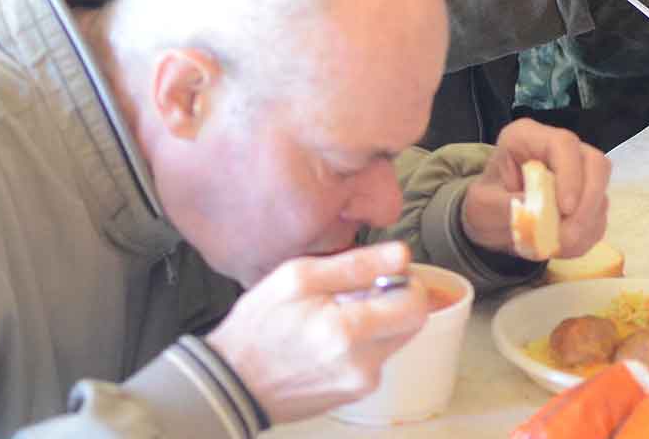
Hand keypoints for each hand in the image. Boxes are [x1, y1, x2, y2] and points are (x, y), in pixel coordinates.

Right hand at [203, 242, 427, 423]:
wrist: (233, 383)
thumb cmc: (258, 328)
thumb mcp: (297, 278)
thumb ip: (355, 264)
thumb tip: (401, 255)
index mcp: (347, 331)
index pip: (415, 303)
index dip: (405, 281)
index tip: (384, 273)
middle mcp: (362, 365)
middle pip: (412, 322)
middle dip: (394, 300)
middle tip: (359, 291)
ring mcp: (360, 384)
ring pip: (394, 338)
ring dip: (378, 320)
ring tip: (336, 314)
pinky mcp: (355, 393)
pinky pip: (376, 357)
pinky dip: (363, 340)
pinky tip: (330, 336)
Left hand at [461, 118, 610, 258]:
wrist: (490, 222)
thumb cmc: (483, 207)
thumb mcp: (483, 207)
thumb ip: (509, 208)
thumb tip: (541, 215)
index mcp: (527, 138)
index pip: (563, 145)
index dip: (570, 175)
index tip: (564, 209)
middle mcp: (559, 150)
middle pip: (595, 164)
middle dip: (587, 202)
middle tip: (569, 234)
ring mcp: (577, 172)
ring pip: (601, 191)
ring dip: (585, 224)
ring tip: (556, 243)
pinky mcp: (586, 197)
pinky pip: (599, 215)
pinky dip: (585, 235)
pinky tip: (561, 244)